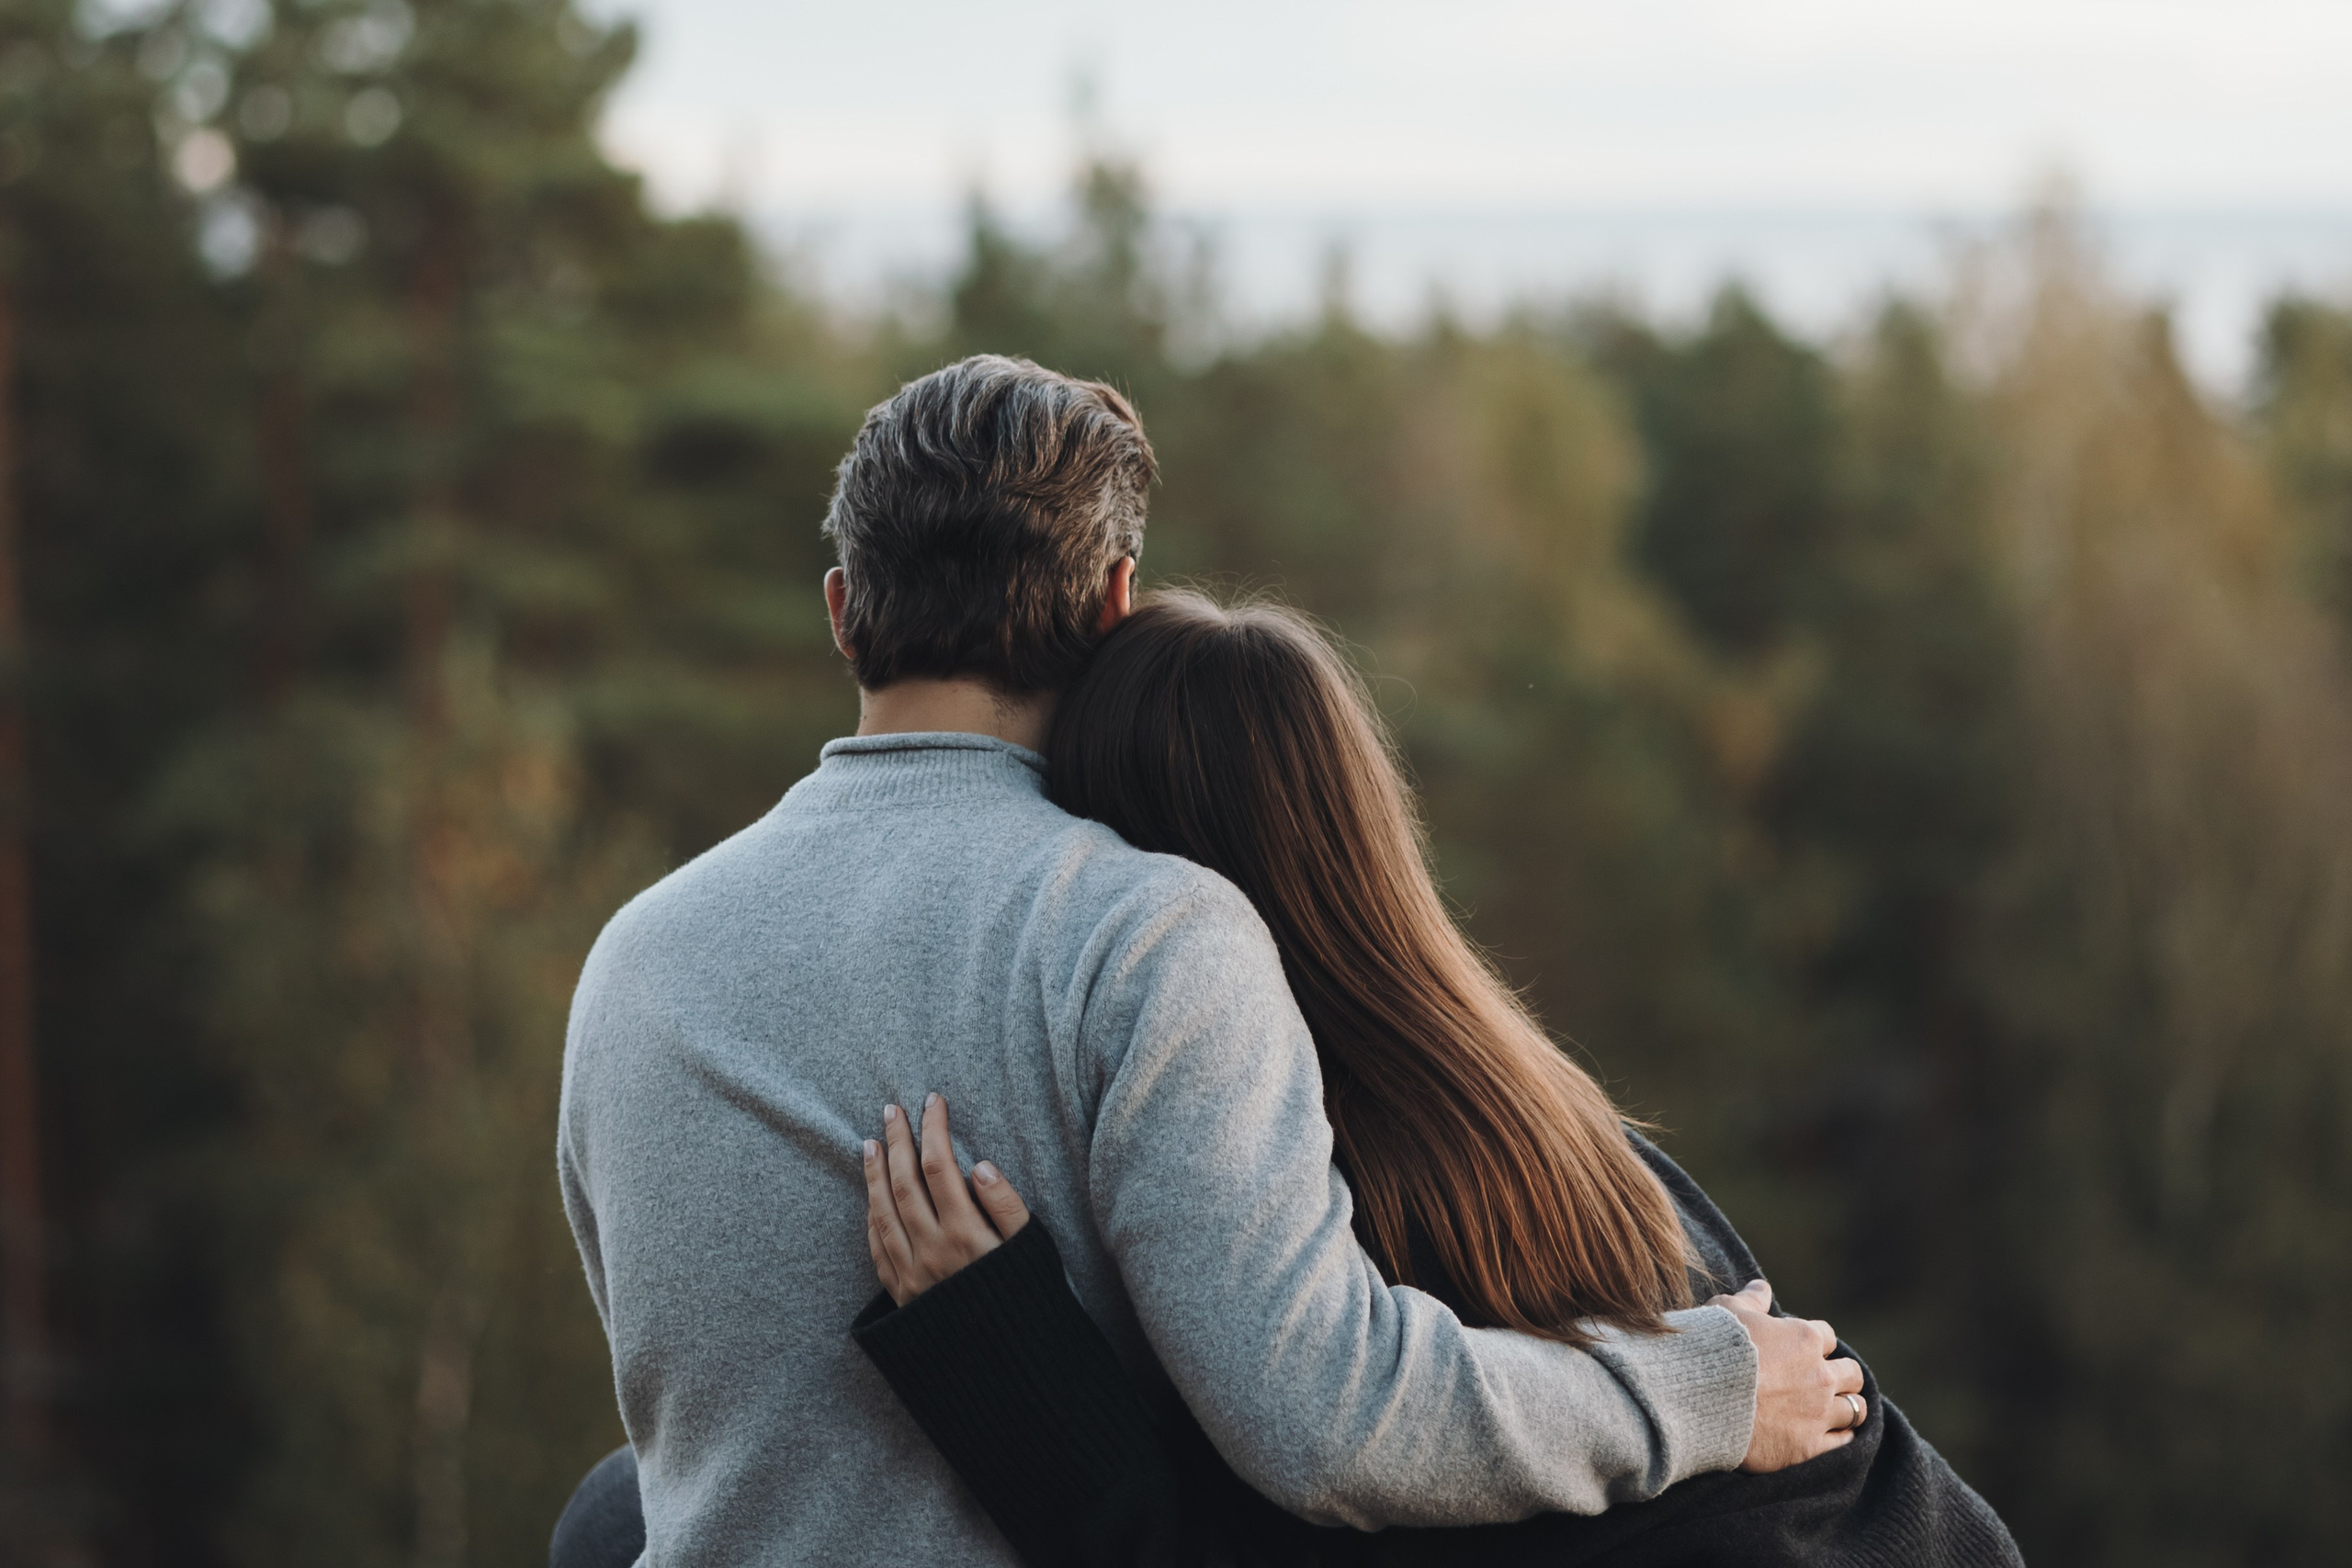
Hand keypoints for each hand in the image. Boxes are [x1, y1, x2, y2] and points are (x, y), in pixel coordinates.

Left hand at [863, 1092, 1030, 1306]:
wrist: (1007, 1371)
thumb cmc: (1027, 1304)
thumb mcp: (1032, 1251)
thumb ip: (1007, 1206)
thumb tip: (980, 1165)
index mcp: (966, 1235)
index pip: (941, 1167)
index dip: (934, 1130)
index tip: (933, 1102)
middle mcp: (932, 1252)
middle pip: (905, 1183)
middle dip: (898, 1142)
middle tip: (891, 1110)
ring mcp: (911, 1276)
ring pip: (882, 1213)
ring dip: (874, 1174)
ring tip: (870, 1143)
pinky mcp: (901, 1297)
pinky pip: (877, 1248)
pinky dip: (871, 1216)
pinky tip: (871, 1197)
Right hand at [1705, 1278, 1867, 1471]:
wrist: (1699, 1399)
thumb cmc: (1713, 1349)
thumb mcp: (1727, 1312)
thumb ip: (1751, 1299)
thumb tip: (1762, 1287)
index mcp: (1804, 1339)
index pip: (1827, 1337)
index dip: (1813, 1343)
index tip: (1799, 1352)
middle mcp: (1820, 1376)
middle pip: (1852, 1374)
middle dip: (1840, 1376)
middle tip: (1822, 1381)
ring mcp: (1819, 1413)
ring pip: (1855, 1409)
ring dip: (1845, 1407)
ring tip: (1832, 1410)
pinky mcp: (1810, 1446)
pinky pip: (1844, 1442)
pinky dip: (1841, 1437)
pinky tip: (1832, 1436)